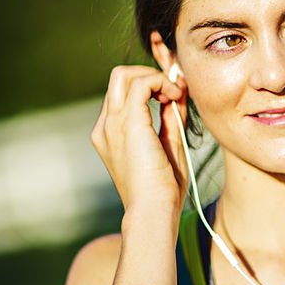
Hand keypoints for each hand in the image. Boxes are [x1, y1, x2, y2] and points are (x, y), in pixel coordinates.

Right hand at [90, 65, 189, 226]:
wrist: (154, 210)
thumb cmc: (162, 188)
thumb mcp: (169, 145)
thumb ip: (170, 117)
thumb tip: (178, 92)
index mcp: (110, 134)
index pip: (123, 93)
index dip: (150, 85)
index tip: (175, 94)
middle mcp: (105, 126)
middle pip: (119, 77)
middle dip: (149, 75)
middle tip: (174, 90)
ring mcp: (112, 124)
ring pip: (125, 75)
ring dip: (155, 77)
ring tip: (176, 94)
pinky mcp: (128, 123)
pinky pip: (141, 84)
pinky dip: (161, 82)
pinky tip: (175, 96)